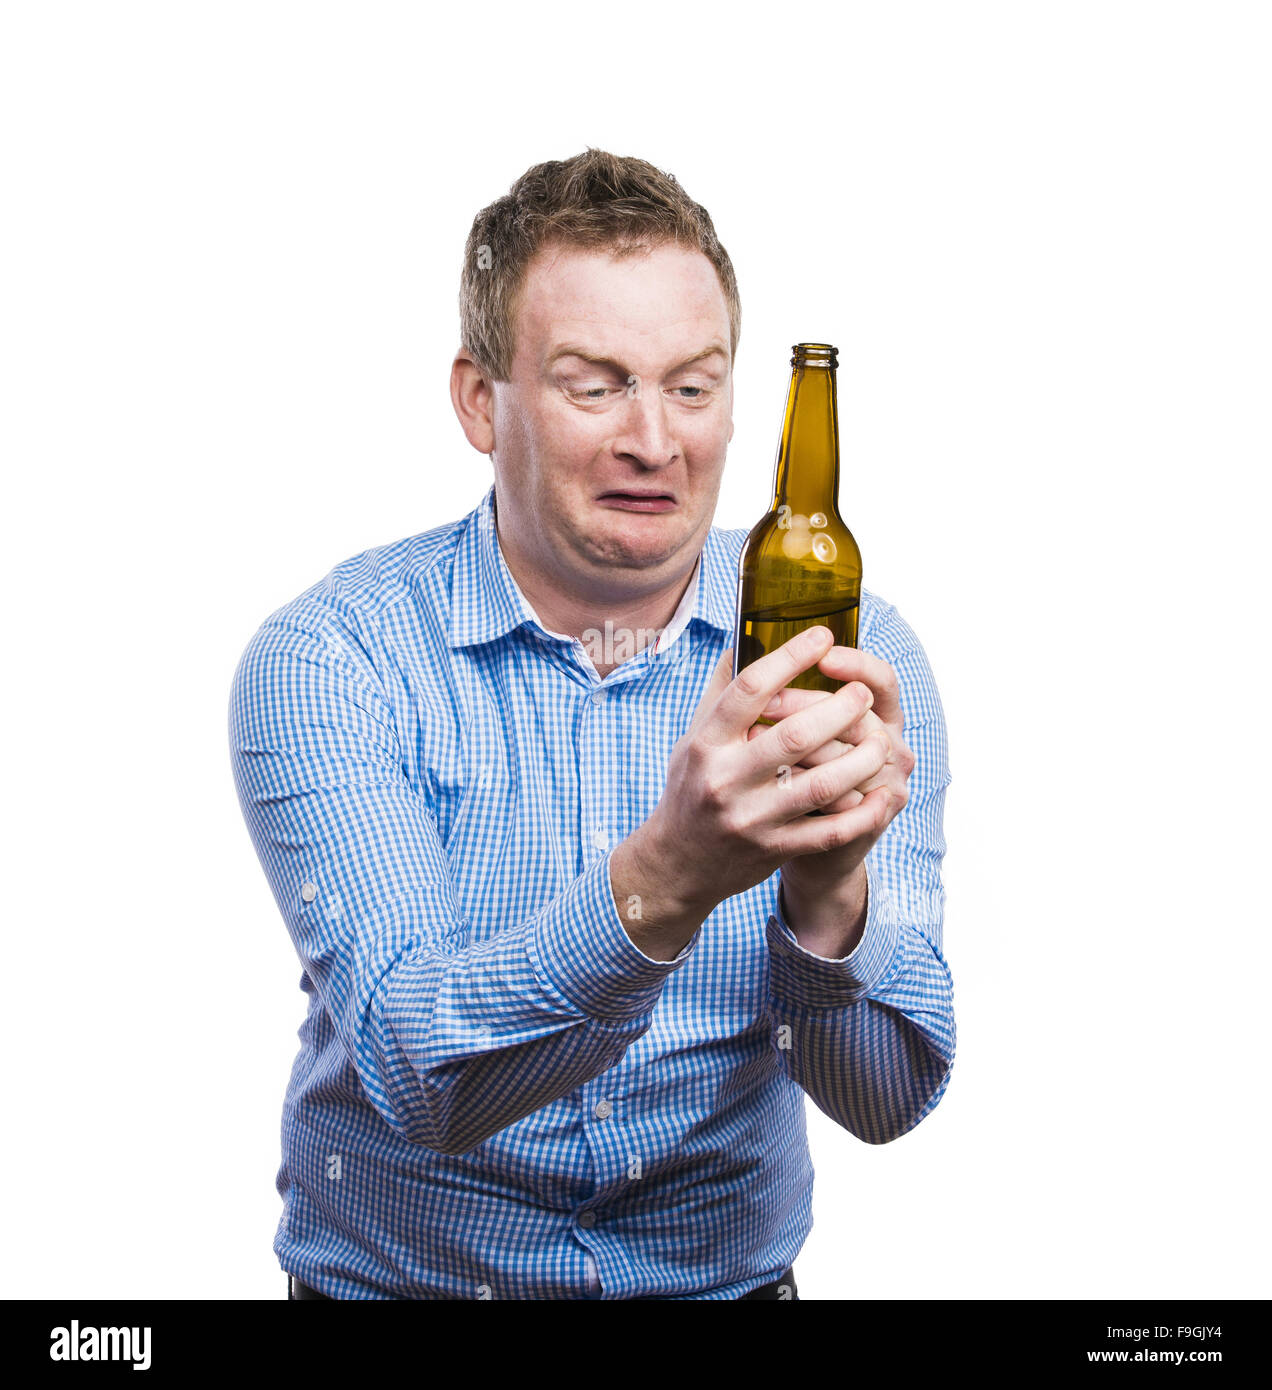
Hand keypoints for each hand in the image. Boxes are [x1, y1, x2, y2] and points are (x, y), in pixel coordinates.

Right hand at [638, 626, 901, 915]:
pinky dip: (862, 813)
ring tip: (881, 740)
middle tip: (862, 694)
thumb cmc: (691, 787)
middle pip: (795, 735)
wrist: (676, 862)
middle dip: (840, 709)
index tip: (822, 636)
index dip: (790, 658)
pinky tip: (881, 793)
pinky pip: (829, 832)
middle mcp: (726, 779)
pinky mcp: (773, 850)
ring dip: (861, 759)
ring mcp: (751, 818)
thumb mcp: (693, 737)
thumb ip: (721, 692)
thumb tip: (745, 636)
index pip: (750, 690)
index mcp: (707, 743)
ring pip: (821, 785)